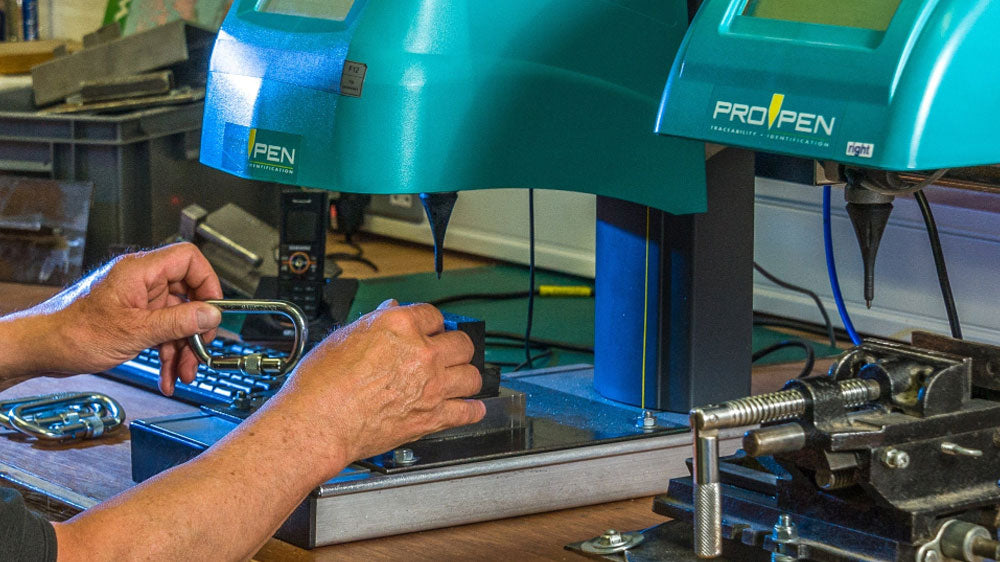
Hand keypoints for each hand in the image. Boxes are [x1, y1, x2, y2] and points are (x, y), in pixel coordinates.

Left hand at [10, 242, 222, 394]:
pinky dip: (166, 353)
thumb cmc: (73, 333)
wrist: (43, 349)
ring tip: (182, 372)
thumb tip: (210, 314)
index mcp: (140, 272)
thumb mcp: (135, 331)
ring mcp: (137, 300)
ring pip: (175, 320)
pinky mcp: (132, 318)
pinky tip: (167, 374)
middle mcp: (141, 282)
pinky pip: (161, 331)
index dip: (207, 282)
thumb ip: (178, 322)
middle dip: (194, 329)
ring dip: (182, 348)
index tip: (213, 310)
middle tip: (199, 351)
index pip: (188, 260)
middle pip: (186, 297)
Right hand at [264, 300, 485, 473]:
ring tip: (459, 379)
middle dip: (456, 347)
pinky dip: (472, 410)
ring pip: (472, 376)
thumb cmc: (321, 384)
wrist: (317, 422)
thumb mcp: (343, 337)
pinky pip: (469, 412)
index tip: (432, 330)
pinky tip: (470, 407)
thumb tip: (389, 310)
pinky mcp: (433, 417)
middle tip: (449, 352)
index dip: (432, 324)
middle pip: (462, 343)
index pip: (433, 315)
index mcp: (400, 326)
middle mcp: (422, 353)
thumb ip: (374, 322)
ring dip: (466, 377)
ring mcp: (432, 386)